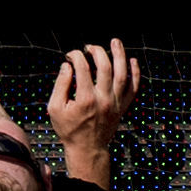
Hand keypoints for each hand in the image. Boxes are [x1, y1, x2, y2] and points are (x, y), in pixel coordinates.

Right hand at [47, 38, 140, 186]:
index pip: (82, 69)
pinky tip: (131, 60)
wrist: (87, 148)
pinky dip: (135, 72)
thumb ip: (60, 86)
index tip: (71, 55)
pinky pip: (134, 87)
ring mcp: (115, 102)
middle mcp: (103, 99)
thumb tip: (67, 66)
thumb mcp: (55, 109)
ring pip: (122, 73)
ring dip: (119, 55)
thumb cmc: (68, 129)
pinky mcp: (123, 106)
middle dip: (97, 52)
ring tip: (115, 42)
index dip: (76, 57)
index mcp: (85, 99)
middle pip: (105, 67)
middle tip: (90, 47)